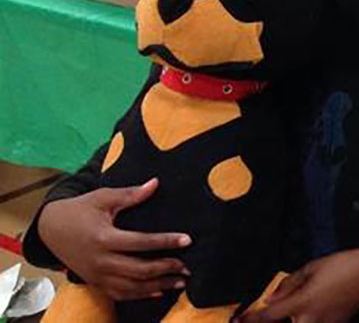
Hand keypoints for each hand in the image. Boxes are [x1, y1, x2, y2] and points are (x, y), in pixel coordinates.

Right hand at [35, 178, 190, 300]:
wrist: (50, 229)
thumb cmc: (79, 210)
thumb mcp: (103, 198)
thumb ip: (130, 194)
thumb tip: (155, 183)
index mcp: (103, 238)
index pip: (140, 242)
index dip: (165, 241)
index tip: (187, 240)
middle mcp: (100, 260)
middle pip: (138, 270)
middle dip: (166, 268)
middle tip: (188, 266)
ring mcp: (97, 274)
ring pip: (131, 287)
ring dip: (158, 286)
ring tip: (180, 282)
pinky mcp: (95, 282)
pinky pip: (119, 294)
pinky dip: (140, 295)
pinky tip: (158, 292)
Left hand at [239, 247, 358, 322]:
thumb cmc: (342, 265)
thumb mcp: (311, 268)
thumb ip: (288, 285)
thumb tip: (272, 298)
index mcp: (302, 303)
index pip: (267, 317)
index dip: (249, 320)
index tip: (239, 321)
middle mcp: (311, 319)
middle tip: (260, 318)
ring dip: (289, 322)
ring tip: (287, 314)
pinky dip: (304, 321)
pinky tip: (302, 317)